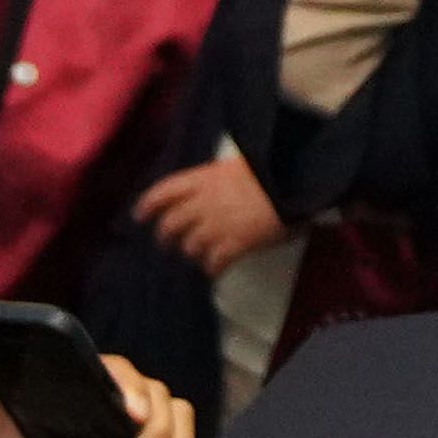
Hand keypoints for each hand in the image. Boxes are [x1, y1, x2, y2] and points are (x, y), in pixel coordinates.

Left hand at [132, 151, 286, 276]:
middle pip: (171, 223)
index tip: (139, 216)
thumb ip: (220, 180)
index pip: (165, 190)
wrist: (297, 179)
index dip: (148, 204)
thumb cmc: (274, 166)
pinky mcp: (235, 244)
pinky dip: (212, 269)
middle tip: (166, 245)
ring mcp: (218, 224)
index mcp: (204, 177)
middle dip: (165, 237)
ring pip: (190, 246)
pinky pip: (215, 262)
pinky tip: (214, 272)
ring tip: (198, 258)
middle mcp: (204, 202)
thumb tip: (214, 190)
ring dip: (191, 253)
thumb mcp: (239, 165)